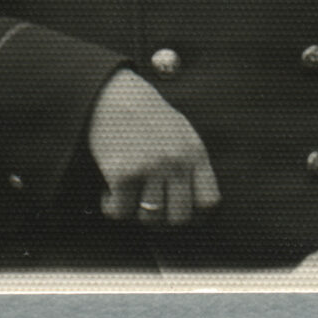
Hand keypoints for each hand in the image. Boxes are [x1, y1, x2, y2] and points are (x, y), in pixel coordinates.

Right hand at [87, 68, 220, 228]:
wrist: (115, 97)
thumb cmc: (149, 118)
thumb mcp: (181, 134)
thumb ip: (191, 164)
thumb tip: (199, 207)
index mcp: (195, 153)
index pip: (209, 202)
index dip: (196, 216)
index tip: (179, 212)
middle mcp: (177, 162)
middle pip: (179, 218)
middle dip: (163, 221)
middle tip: (148, 209)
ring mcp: (151, 169)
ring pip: (149, 218)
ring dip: (135, 213)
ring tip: (128, 198)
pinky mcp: (123, 173)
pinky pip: (120, 212)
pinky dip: (112, 208)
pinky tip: (109, 194)